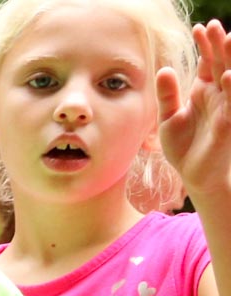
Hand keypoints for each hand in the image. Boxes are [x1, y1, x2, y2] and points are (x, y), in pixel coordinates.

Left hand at [161, 22, 230, 202]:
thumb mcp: (167, 118)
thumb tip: (165, 70)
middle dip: (218, 45)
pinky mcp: (228, 123)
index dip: (205, 46)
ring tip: (228, 39)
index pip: (208, 62)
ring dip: (230, 59)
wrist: (191, 174)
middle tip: (214, 26)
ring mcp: (225, 108)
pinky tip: (227, 74)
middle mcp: (218, 95)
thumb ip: (167, 95)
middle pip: (221, 64)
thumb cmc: (182, 146)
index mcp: (203, 91)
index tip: (199, 28)